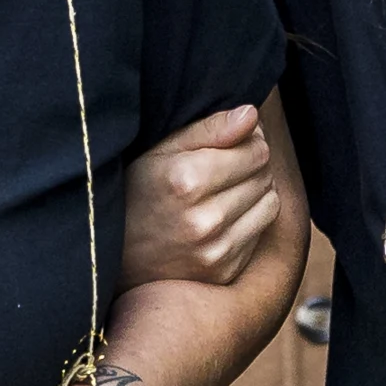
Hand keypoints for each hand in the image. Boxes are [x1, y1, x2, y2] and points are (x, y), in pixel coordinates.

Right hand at [120, 104, 282, 289]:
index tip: (237, 141)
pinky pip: (261, 232)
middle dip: (254, 164)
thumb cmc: (135, 193)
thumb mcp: (160, 151)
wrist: (115, 257)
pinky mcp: (224, 270)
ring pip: (270, 203)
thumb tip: (251, 115)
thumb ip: (209, 129)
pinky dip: (250, 219)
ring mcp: (216, 249)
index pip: (256, 151)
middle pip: (265, 175)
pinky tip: (224, 216)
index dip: (250, 141)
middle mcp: (205, 218)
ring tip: (228, 190)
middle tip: (229, 165)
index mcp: (187, 180)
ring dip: (257, 191)